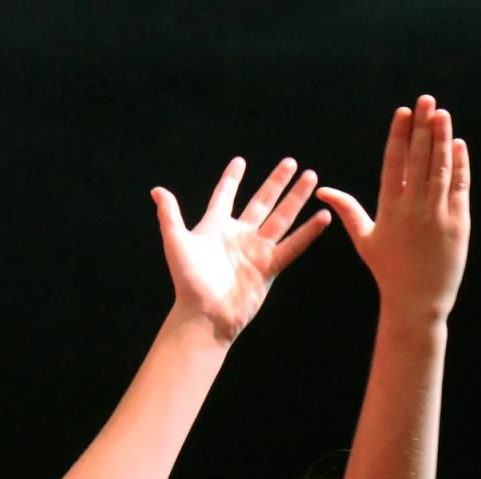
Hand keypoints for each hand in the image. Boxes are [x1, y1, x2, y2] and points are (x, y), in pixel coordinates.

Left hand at [153, 158, 330, 342]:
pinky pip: (292, 246)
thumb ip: (170, 215)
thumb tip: (157, 191)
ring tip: (312, 178)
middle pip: (262, 202)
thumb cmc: (188, 281)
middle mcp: (239, 235)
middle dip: (277, 182)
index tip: (240, 162)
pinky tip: (322, 216)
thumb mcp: (176, 242)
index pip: (225, 196)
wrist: (205, 314)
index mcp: (215, 227)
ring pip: (281, 218)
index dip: (232, 180)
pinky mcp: (270, 267)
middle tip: (291, 162)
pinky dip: (308, 232)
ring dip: (296, 198)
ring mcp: (256, 250)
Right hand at [315, 96, 469, 318]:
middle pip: (419, 159)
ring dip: (442, 138)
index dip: (399, 136)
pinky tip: (458, 144)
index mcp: (389, 208)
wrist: (417, 301)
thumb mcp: (364, 239)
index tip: (403, 113)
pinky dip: (459, 165)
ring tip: (442, 113)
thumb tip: (323, 189)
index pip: (394, 163)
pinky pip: (459, 187)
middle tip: (426, 100)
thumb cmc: (388, 270)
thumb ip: (348, 210)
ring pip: (440, 168)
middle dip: (422, 127)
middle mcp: (413, 208)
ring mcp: (437, 215)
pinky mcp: (458, 223)